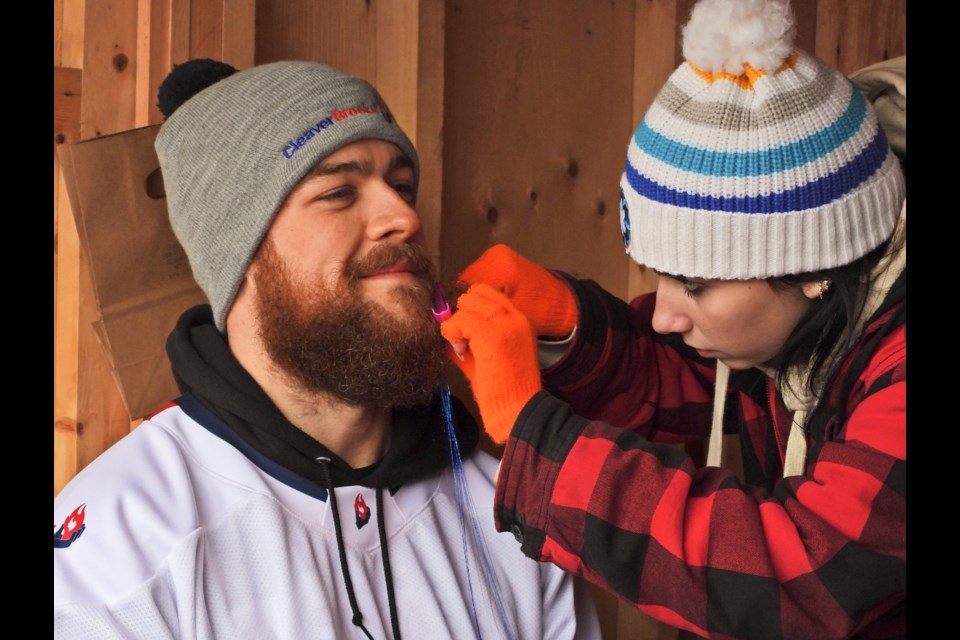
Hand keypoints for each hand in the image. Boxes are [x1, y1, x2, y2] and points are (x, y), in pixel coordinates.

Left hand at [440, 283, 542, 443]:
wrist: (519, 411)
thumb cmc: (504, 392)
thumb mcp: (487, 358)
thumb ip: (469, 340)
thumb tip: (444, 326)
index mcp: (520, 321)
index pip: (488, 293)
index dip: (469, 307)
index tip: (462, 329)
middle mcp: (516, 317)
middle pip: (476, 292)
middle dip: (462, 312)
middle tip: (461, 339)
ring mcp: (506, 324)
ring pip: (467, 303)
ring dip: (457, 323)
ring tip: (461, 347)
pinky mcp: (493, 336)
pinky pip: (461, 320)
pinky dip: (453, 332)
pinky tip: (458, 351)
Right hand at [458, 244, 576, 339]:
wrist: (561, 302)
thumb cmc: (541, 313)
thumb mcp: (510, 317)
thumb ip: (482, 315)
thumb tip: (452, 321)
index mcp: (501, 268)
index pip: (466, 289)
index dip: (460, 310)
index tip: (460, 325)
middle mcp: (497, 256)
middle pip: (465, 282)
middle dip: (465, 303)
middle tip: (468, 321)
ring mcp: (497, 254)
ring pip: (470, 279)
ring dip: (471, 296)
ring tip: (479, 313)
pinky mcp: (498, 257)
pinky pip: (479, 274)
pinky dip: (479, 290)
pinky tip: (486, 303)